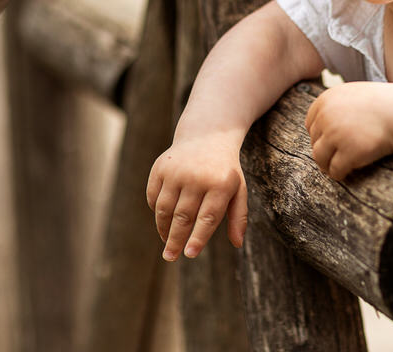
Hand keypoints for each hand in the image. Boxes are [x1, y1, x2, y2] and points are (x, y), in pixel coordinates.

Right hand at [145, 134, 248, 260]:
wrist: (207, 135)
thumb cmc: (224, 170)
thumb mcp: (239, 189)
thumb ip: (238, 216)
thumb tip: (237, 244)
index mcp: (220, 183)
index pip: (207, 218)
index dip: (198, 238)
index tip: (190, 255)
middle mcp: (197, 176)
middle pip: (183, 216)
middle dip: (175, 240)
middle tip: (170, 257)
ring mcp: (176, 171)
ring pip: (164, 209)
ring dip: (163, 229)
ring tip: (167, 242)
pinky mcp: (160, 167)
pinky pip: (153, 196)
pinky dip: (156, 211)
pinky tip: (163, 220)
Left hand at [304, 82, 392, 180]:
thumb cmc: (382, 104)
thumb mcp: (353, 95)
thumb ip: (335, 106)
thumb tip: (320, 129)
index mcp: (325, 100)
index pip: (310, 124)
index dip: (319, 135)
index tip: (330, 142)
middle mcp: (327, 116)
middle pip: (314, 141)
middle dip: (324, 150)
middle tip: (334, 157)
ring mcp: (336, 135)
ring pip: (319, 157)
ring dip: (326, 165)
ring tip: (335, 168)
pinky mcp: (349, 152)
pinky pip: (335, 169)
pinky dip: (339, 174)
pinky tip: (346, 173)